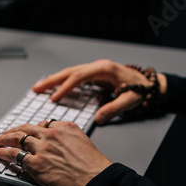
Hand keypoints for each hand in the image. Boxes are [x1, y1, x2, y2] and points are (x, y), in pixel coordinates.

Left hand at [0, 121, 111, 185]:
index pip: (42, 124)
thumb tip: (57, 143)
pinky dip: (2, 153)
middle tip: (5, 134)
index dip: (31, 128)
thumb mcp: (82, 142)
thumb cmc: (93, 167)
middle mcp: (51, 135)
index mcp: (64, 128)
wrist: (96, 180)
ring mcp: (42, 148)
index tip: (25, 131)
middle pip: (26, 128)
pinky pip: (13, 155)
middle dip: (12, 130)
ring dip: (3, 139)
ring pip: (16, 139)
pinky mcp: (35, 164)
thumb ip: (68, 138)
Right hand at [33, 59, 167, 123]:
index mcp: (104, 69)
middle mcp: (97, 66)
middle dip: (52, 80)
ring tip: (39, 88)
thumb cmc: (141, 90)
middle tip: (36, 89)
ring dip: (54, 80)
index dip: (65, 87)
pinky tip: (54, 88)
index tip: (54, 98)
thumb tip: (98, 119)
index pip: (79, 77)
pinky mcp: (95, 74)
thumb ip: (114, 108)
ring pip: (70, 72)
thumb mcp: (130, 100)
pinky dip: (63, 82)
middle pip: (70, 72)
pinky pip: (75, 77)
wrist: (149, 84)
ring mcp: (95, 69)